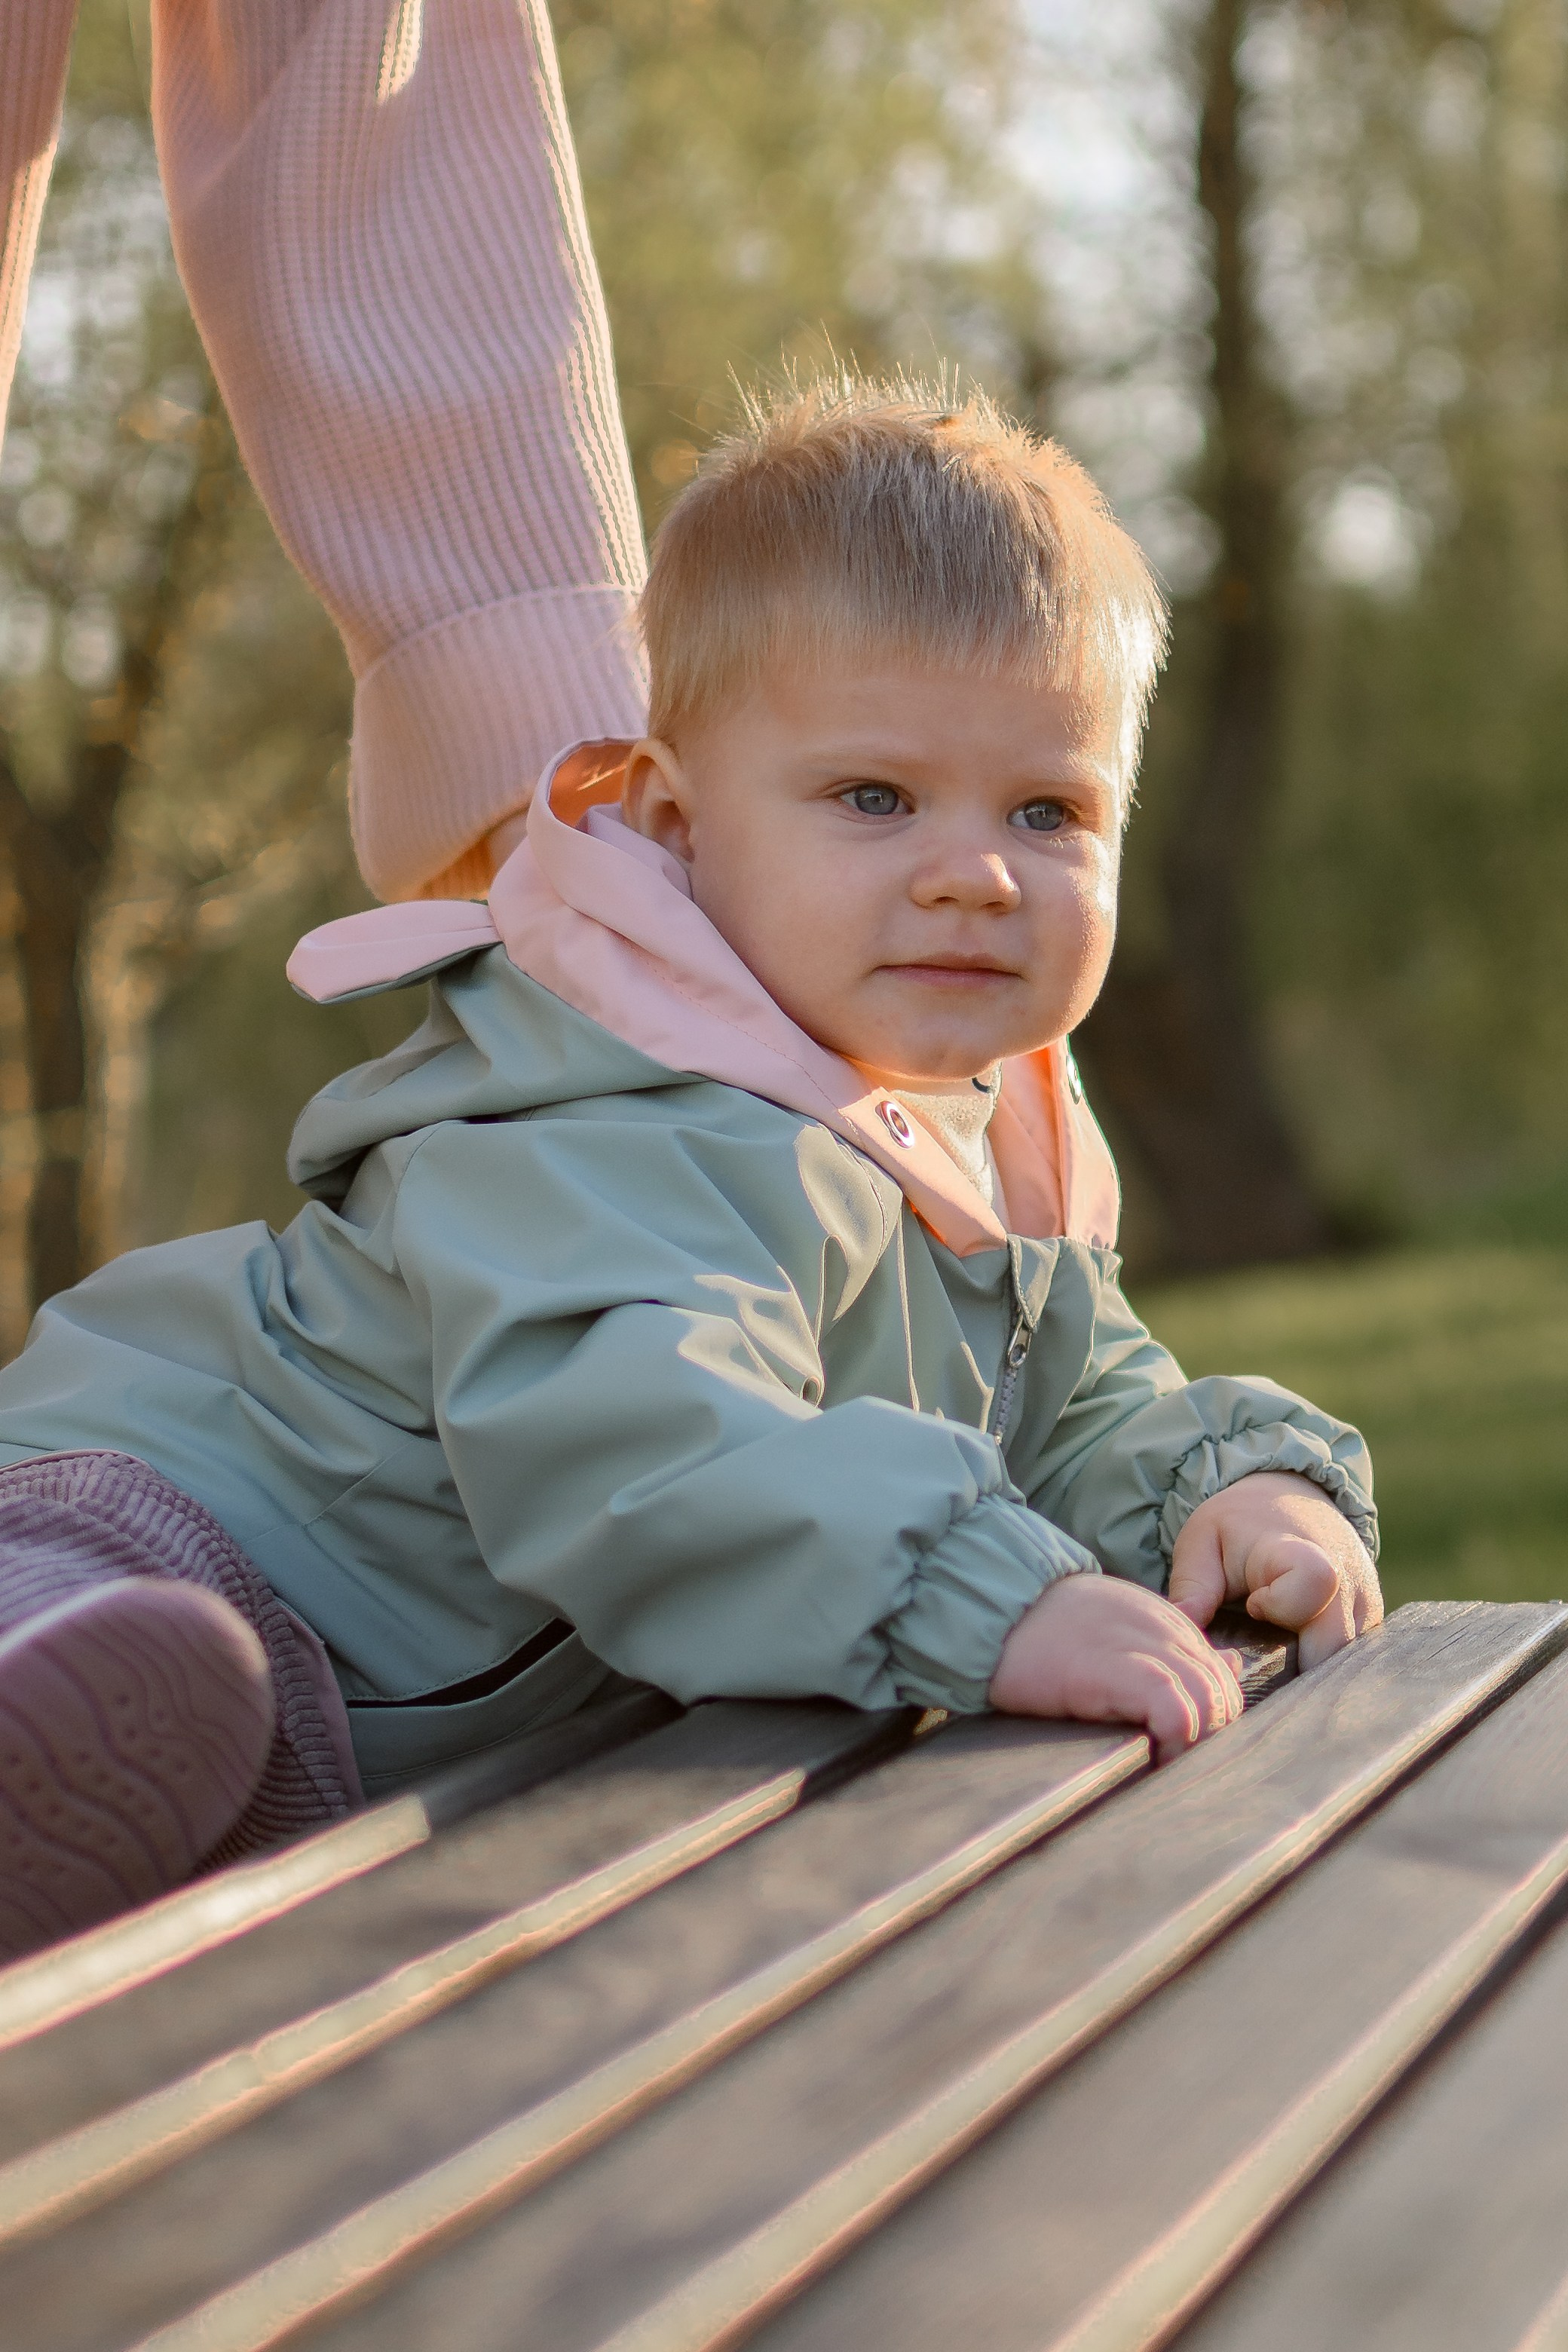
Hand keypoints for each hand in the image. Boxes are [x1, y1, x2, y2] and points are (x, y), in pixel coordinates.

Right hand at [988, 1573, 1243, 1764]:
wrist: (995, 1606)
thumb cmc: (1046, 1627)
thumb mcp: (1121, 1626)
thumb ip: (1175, 1646)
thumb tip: (1232, 1663)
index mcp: (1169, 1621)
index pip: (1221, 1676)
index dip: (1209, 1717)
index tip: (1180, 1744)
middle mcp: (1167, 1630)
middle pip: (1224, 1692)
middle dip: (1208, 1734)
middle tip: (1173, 1760)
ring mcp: (1145, 1647)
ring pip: (1209, 1701)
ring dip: (1194, 1742)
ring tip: (1163, 1764)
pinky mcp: (1119, 1670)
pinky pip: (1175, 1709)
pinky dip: (1175, 1739)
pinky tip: (1153, 1755)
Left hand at [1168, 1471, 1382, 1671]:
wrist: (1288, 1501)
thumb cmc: (1239, 1526)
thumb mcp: (1202, 1541)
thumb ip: (1191, 1586)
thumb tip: (1180, 1630)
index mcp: (1301, 1550)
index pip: (1315, 1583)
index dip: (1283, 1605)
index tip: (1253, 1605)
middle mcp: (1347, 1578)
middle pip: (1336, 1644)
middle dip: (1293, 1666)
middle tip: (1257, 1657)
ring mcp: (1365, 1603)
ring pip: (1347, 1661)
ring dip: (1309, 1670)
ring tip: (1274, 1655)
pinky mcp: (1371, 1623)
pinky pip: (1352, 1660)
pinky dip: (1322, 1667)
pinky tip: (1294, 1657)